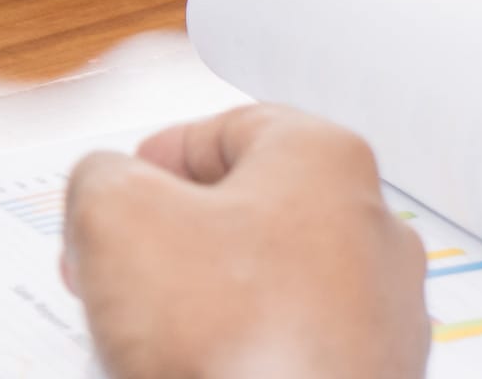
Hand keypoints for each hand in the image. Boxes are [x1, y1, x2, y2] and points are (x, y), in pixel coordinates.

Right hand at [63, 105, 427, 378]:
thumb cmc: (235, 339)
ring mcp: (382, 313)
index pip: (231, 128)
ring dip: (206, 302)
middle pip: (252, 213)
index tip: (126, 185)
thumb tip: (104, 185)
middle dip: (174, 239)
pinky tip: (198, 372)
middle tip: (118, 268)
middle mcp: (371, 228)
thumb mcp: (116, 217)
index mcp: (325, 160)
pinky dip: (243, 354)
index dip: (161, 156)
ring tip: (148, 338)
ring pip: (274, 286)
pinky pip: (293, 349)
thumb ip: (99, 177)